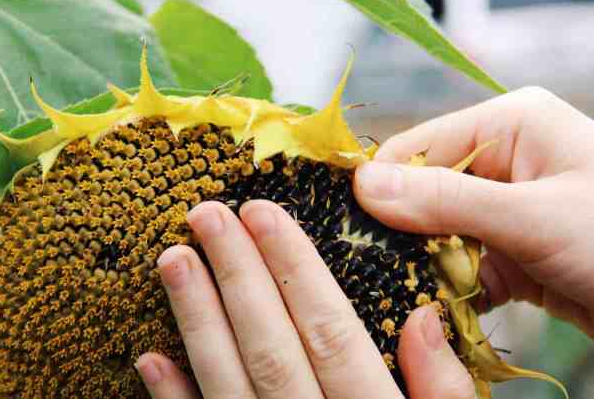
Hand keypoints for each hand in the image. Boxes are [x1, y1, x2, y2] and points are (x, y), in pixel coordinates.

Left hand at [135, 200, 475, 398]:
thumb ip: (443, 394)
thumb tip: (422, 318)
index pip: (328, 330)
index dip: (293, 267)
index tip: (263, 212)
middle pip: (270, 347)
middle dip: (236, 275)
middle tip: (204, 215)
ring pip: (228, 385)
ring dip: (196, 320)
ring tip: (172, 260)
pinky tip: (150, 357)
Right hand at [353, 87, 593, 340]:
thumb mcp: (534, 217)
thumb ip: (447, 201)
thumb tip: (362, 184)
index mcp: (509, 124)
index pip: (418, 146)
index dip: (380, 184)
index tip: (345, 224)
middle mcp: (504, 159)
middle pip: (423, 190)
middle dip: (403, 230)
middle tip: (369, 264)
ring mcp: (507, 206)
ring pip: (438, 230)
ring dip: (425, 261)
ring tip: (400, 288)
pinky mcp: (513, 248)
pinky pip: (462, 261)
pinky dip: (449, 284)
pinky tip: (435, 304)